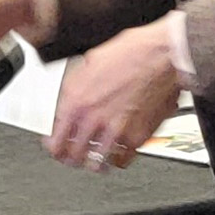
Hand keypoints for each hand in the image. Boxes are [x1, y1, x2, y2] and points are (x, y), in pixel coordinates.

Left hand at [45, 18, 180, 170]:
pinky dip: (117, 160)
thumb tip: (71, 98)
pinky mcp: (137, 138)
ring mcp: (115, 130)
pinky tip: (117, 154)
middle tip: (72, 157)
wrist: (160, 56)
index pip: (55, 137)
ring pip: (96, 162)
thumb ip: (77, 86)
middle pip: (73, 155)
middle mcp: (93, 118)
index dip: (53, 146)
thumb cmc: (130, 52)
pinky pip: (121, 161)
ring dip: (93, 162)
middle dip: (70, 158)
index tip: (55, 147)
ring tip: (94, 160)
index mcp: (77, 98)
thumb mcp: (90, 62)